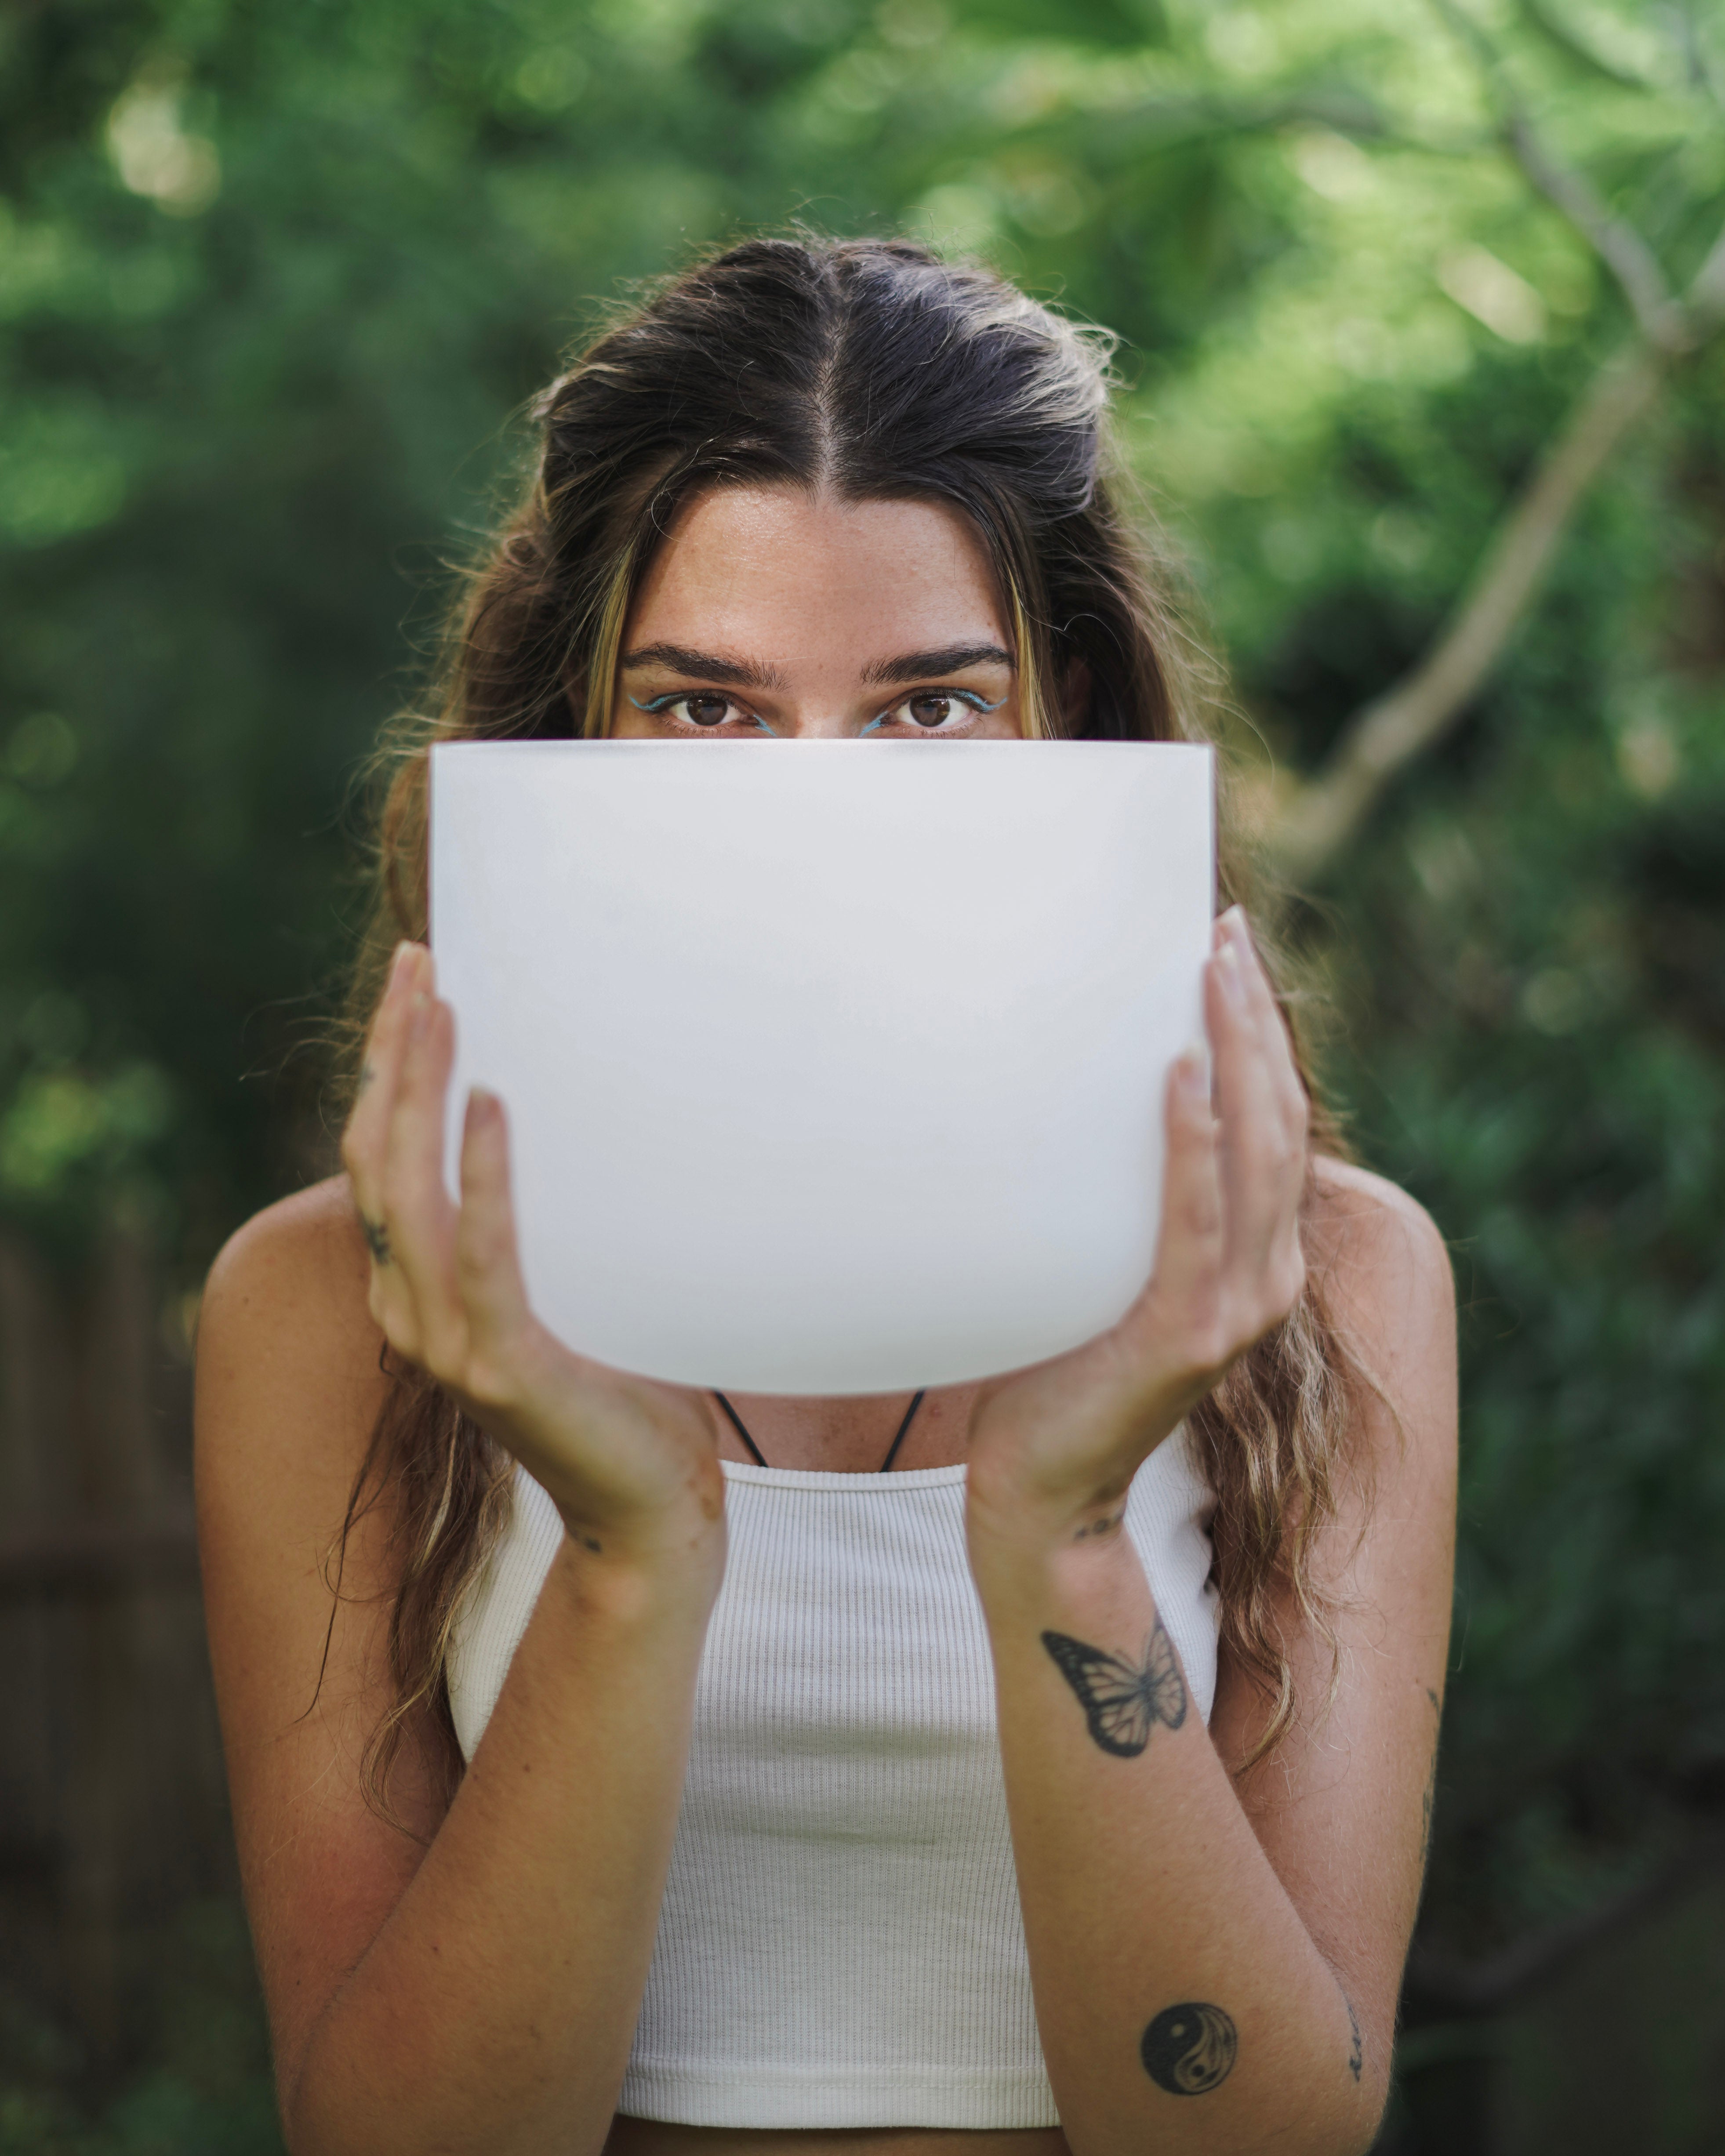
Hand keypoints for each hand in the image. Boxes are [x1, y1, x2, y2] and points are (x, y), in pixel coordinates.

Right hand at [341, 943, 724, 1560]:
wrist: (646, 1503)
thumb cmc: (619, 1381)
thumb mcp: (568, 1279)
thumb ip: (541, 1218)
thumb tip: (571, 1119)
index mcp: (414, 1288)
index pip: (378, 1155)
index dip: (389, 1065)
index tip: (416, 980)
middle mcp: (410, 1311)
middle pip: (377, 1157)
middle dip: (394, 1054)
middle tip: (419, 964)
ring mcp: (447, 1343)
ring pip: (408, 1194)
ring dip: (422, 1092)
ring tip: (444, 1011)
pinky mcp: (503, 1366)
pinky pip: (484, 1256)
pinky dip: (485, 1176)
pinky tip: (492, 1105)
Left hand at [965, 907, 1308, 1542]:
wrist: (1045, 1484)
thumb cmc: (1061, 1364)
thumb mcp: (1108, 1264)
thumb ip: (1124, 1199)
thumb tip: (1068, 1094)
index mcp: (1257, 1256)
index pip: (1275, 1121)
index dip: (1263, 1034)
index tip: (1229, 949)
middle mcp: (1266, 1276)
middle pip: (1278, 1119)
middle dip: (1255, 1019)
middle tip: (1223, 934)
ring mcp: (1236, 1307)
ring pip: (1254, 1152)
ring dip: (1236, 1052)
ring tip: (1209, 972)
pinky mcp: (1187, 1332)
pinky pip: (1193, 1215)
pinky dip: (1189, 1139)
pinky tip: (1175, 1071)